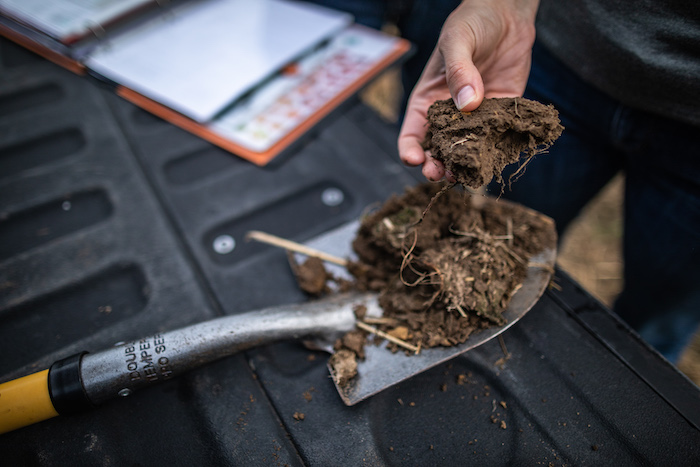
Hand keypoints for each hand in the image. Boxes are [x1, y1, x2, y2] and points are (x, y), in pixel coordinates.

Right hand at [398, 0, 538, 180]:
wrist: (507, 14)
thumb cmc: (471, 23)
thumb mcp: (457, 40)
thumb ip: (459, 71)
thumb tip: (467, 104)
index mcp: (427, 101)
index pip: (412, 134)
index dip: (410, 151)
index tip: (415, 160)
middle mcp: (449, 116)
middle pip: (438, 151)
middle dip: (437, 167)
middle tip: (442, 174)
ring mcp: (476, 119)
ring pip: (467, 152)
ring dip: (466, 166)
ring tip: (468, 174)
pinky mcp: (502, 116)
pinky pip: (498, 139)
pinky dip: (497, 153)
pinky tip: (498, 160)